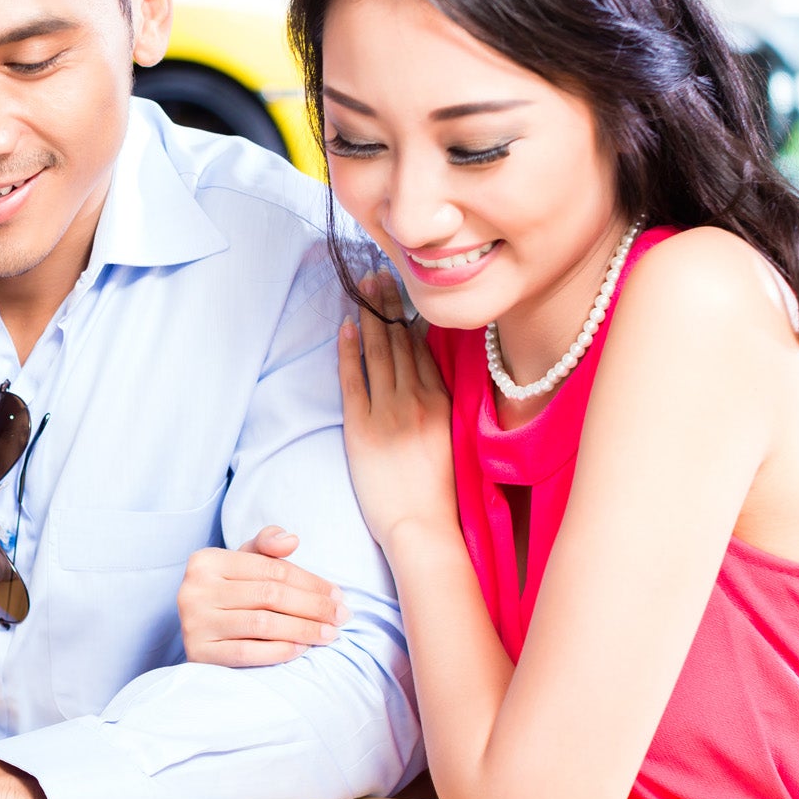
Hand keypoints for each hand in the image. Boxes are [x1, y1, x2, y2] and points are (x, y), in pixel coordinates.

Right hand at [178, 526, 352, 666]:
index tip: (337, 595)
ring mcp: (194, 623)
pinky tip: (301, 649)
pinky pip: (247, 653)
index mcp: (206, 561)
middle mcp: (194, 590)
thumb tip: (291, 540)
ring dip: (303, 630)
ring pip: (262, 624)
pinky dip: (279, 651)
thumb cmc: (228, 593)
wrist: (195, 634)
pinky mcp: (198, 653)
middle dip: (313, 606)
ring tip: (329, 634)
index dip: (310, 582)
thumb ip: (266, 546)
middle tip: (341, 616)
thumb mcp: (242, 563)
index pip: (271, 568)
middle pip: (270, 595)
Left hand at [337, 272, 457, 557]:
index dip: (411, 316)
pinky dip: (350, 351)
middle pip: (401, 341)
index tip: (405, 289)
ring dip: (370, 316)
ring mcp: (389, 412)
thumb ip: (442, 407)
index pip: (424, 349)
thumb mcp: (452, 441)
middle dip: (389, 304)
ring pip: (379, 352)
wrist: (423, 527)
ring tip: (362, 287)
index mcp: (443, 403)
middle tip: (379, 271)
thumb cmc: (438, 494)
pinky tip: (346, 327)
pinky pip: (354, 380)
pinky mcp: (363, 428)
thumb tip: (432, 382)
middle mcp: (418, 400)